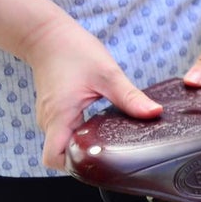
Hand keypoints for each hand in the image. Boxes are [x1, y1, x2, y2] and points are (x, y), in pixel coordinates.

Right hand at [26, 16, 162, 170]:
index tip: (100, 163)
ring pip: (64, 144)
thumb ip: (130, 97)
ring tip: (112, 142)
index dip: (74, 167)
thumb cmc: (72, 50)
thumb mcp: (107, 74)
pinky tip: (103, 128)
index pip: (55, 158)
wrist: (46, 34)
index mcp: (59, 116)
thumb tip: (154, 113)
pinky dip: (81, 134)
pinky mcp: (55, 110)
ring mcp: (50, 116)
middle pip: (61, 156)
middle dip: (85, 160)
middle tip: (115, 155)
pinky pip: (66, 132)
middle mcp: (49, 121)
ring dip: (84, 146)